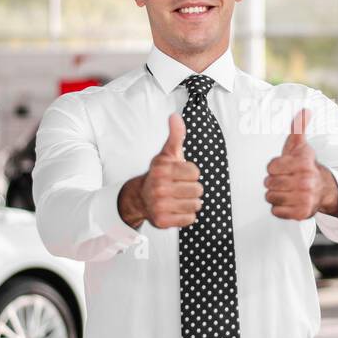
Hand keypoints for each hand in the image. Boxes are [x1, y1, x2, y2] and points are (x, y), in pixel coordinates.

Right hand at [117, 113, 203, 228]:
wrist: (140, 198)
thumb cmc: (160, 175)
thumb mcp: (167, 154)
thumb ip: (175, 136)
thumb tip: (175, 116)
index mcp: (162, 169)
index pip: (195, 173)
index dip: (191, 174)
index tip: (181, 174)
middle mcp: (159, 187)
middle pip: (197, 190)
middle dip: (192, 189)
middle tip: (179, 188)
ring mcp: (160, 205)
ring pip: (196, 205)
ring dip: (191, 203)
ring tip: (179, 199)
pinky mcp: (162, 221)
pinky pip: (190, 219)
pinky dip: (186, 216)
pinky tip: (176, 209)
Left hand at [265, 109, 337, 219]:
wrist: (325, 189)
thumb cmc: (306, 166)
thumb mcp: (301, 147)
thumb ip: (299, 128)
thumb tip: (305, 110)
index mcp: (303, 163)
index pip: (270, 167)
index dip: (274, 168)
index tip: (283, 168)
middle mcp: (306, 181)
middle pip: (269, 183)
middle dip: (273, 182)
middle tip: (285, 180)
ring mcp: (304, 198)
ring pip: (270, 198)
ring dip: (275, 195)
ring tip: (287, 191)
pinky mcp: (301, 213)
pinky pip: (276, 211)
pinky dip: (279, 208)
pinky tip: (289, 202)